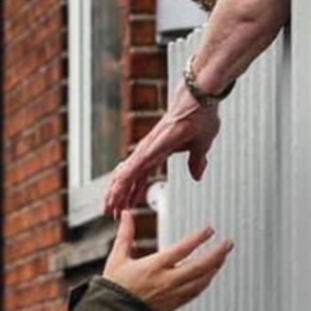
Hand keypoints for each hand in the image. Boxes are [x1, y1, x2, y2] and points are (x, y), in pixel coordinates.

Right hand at [103, 211, 233, 310]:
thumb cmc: (115, 288)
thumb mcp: (117, 258)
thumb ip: (125, 234)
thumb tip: (126, 215)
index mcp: (153, 266)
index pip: (182, 249)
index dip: (198, 238)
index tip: (209, 229)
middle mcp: (166, 280)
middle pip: (199, 266)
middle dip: (216, 253)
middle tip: (227, 243)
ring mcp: (173, 293)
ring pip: (201, 280)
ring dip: (215, 266)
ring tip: (223, 256)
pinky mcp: (175, 304)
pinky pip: (196, 292)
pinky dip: (206, 281)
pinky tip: (211, 274)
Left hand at [105, 85, 221, 216]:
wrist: (202, 96)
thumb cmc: (202, 115)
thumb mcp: (201, 147)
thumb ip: (196, 162)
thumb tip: (196, 175)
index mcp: (158, 152)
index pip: (140, 178)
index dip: (131, 194)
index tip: (125, 208)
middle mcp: (148, 150)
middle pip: (128, 178)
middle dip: (119, 197)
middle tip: (110, 213)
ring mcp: (148, 148)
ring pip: (126, 175)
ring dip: (117, 192)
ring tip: (108, 208)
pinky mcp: (151, 146)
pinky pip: (134, 167)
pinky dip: (123, 180)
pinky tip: (115, 191)